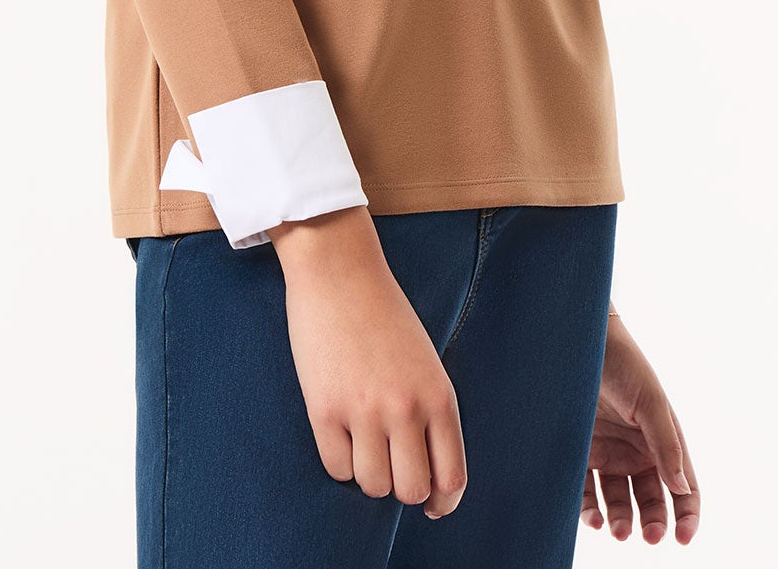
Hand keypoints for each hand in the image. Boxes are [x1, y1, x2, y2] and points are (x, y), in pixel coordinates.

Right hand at [270, 208, 467, 520]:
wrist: (340, 271)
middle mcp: (406, 409)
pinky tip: (340, 431)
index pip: (452, 477)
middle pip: (411, 490)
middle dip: (401, 485)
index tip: (434, 506)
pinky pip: (336, 468)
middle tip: (391, 463)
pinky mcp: (325, 409)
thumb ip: (430, 413)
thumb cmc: (385, 315)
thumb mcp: (425, 362)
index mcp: (439, 396)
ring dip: (368, 473)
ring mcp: (364, 411)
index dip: (443, 501)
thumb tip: (428, 476)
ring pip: (372, 485)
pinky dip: (339, 460)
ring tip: (363, 441)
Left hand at [580, 308, 699, 543]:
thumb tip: (682, 488)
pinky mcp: (578, 454)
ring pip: (619, 503)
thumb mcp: (651, 401)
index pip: (682, 487)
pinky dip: (590, 510)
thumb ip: (667, 443)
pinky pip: (585, 492)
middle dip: (653, 523)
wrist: (578, 340)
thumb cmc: (623, 364)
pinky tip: (593, 518)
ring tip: (617, 530)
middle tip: (650, 537)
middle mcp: (637, 451)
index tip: (682, 538)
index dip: (687, 515)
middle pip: (651, 501)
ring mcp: (608, 454)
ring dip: (621, 521)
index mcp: (663, 440)